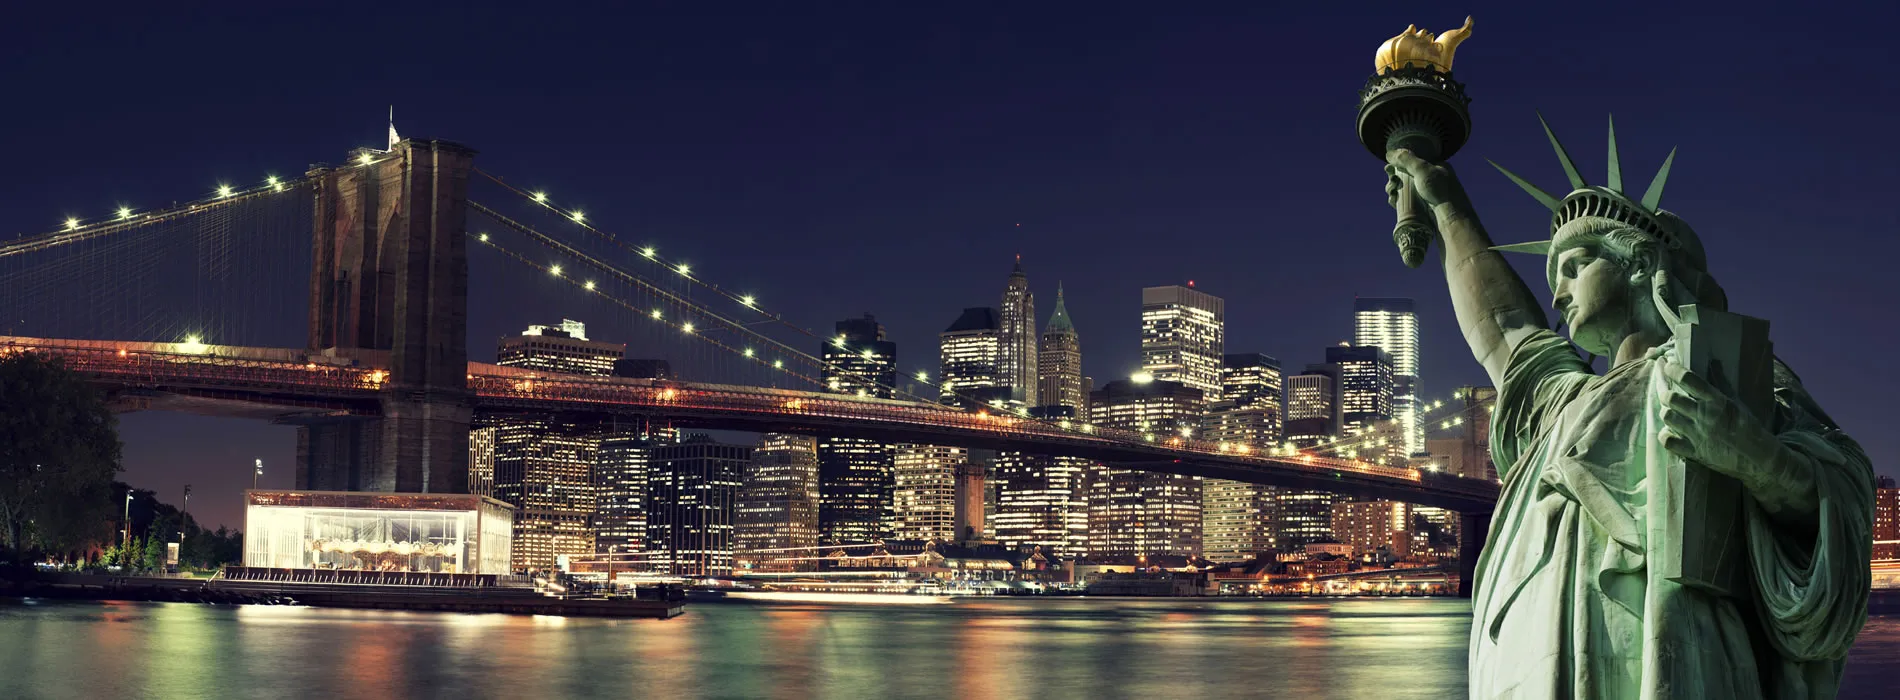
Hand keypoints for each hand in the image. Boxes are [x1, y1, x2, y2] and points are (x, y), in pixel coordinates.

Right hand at [1385, 148, 1466, 209]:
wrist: (1450, 217)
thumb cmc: (1440, 191)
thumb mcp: (1423, 169)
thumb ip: (1406, 159)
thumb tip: (1389, 153)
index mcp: (1435, 166)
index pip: (1413, 160)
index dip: (1400, 162)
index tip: (1389, 166)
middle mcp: (1431, 178)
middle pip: (1406, 174)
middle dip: (1394, 177)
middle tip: (1392, 181)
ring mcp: (1426, 193)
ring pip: (1404, 188)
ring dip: (1393, 188)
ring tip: (1392, 192)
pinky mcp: (1421, 207)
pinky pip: (1405, 200)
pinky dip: (1397, 199)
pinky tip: (1393, 200)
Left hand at [1658, 362, 1779, 487]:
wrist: (1758, 458)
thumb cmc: (1749, 427)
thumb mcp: (1737, 402)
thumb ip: (1722, 382)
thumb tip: (1712, 362)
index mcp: (1717, 401)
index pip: (1688, 380)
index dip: (1673, 370)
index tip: (1667, 365)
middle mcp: (1704, 416)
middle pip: (1670, 398)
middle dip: (1663, 388)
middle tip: (1662, 382)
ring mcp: (1697, 435)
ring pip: (1667, 417)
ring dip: (1665, 410)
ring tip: (1669, 407)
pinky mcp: (1693, 452)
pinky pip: (1668, 441)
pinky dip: (1665, 435)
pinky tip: (1670, 431)